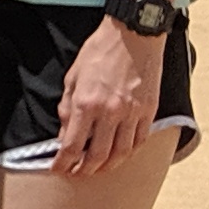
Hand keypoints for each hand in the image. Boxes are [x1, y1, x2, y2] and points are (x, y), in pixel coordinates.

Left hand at [52, 16, 160, 177]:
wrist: (133, 36)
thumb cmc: (99, 52)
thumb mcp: (72, 78)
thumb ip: (67, 109)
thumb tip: (64, 134)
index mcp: (86, 104)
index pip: (72, 145)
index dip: (63, 162)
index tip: (58, 169)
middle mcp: (110, 113)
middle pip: (98, 155)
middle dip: (85, 169)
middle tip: (77, 173)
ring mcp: (133, 113)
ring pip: (122, 152)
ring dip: (108, 166)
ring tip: (98, 169)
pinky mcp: (150, 110)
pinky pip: (140, 140)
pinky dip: (130, 152)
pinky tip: (121, 155)